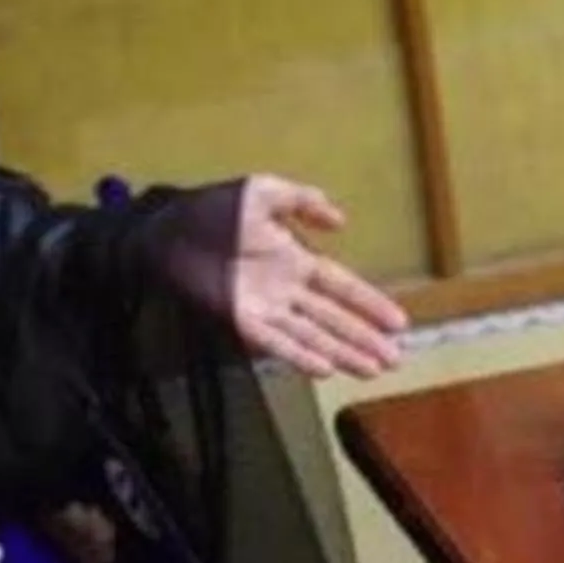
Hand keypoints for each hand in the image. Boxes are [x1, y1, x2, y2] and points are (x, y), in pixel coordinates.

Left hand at [225, 177, 407, 378]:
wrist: (164, 228)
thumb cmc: (211, 209)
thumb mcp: (262, 192)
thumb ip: (302, 201)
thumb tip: (341, 221)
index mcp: (296, 260)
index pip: (342, 287)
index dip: (371, 304)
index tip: (400, 323)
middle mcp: (287, 289)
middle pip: (334, 319)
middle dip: (365, 338)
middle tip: (395, 359)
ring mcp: (265, 308)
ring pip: (312, 336)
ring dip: (342, 353)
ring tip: (371, 370)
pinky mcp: (239, 320)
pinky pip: (275, 341)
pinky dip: (299, 355)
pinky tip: (324, 369)